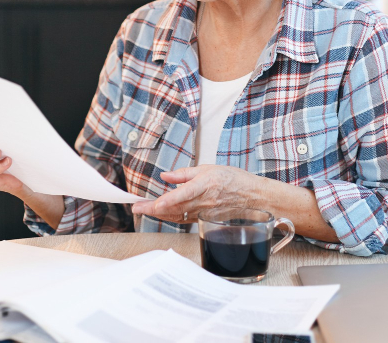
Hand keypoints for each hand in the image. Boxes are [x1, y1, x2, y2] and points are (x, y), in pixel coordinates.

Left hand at [131, 165, 262, 222]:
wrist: (251, 196)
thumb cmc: (232, 179)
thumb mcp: (208, 168)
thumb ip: (184, 173)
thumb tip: (165, 176)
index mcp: (205, 184)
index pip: (184, 194)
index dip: (170, 200)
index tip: (156, 203)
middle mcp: (204, 201)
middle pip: (175, 208)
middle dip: (154, 209)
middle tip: (136, 208)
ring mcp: (204, 212)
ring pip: (177, 216)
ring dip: (159, 214)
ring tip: (143, 210)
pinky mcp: (204, 219)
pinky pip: (184, 219)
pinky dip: (170, 217)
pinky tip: (160, 214)